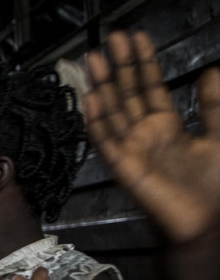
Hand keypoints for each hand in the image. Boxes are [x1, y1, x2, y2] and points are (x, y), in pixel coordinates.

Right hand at [84, 31, 219, 243]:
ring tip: (95, 60)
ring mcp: (131, 149)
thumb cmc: (214, 187)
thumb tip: (212, 72)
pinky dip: (97, 120)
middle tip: (111, 39)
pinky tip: (91, 98)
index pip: (149, 87)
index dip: (142, 62)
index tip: (135, 38)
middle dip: (119, 66)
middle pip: (126, 94)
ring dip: (103, 85)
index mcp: (166, 126)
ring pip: (112, 111)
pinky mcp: (123, 166)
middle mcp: (145, 134)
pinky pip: (106, 140)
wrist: (206, 221)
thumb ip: (213, 105)